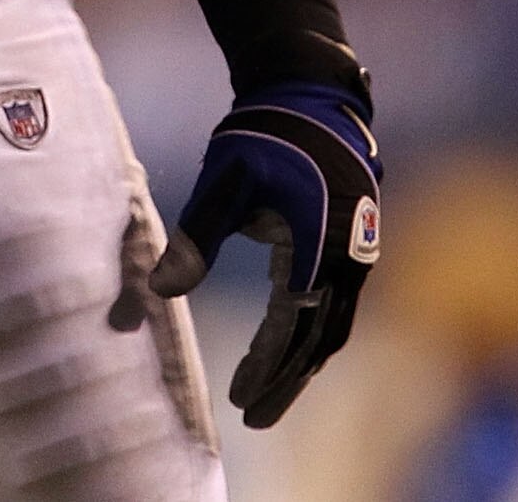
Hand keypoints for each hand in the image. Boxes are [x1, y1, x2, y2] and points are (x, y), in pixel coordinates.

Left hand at [146, 77, 377, 426]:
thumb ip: (195, 239)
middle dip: (285, 382)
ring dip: (302, 367)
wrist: (309, 100)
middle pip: (319, 339)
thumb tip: (158, 290)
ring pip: (333, 329)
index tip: (237, 398)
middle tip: (252, 418)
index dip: (265, 365)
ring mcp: (358, 255)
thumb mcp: (223, 184)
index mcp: (316, 242)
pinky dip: (314, 339)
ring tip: (266, 399)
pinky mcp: (356, 251)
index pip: (291, 323)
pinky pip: (338, 309)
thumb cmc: (261, 138)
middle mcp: (348, 256)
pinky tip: (289, 357)